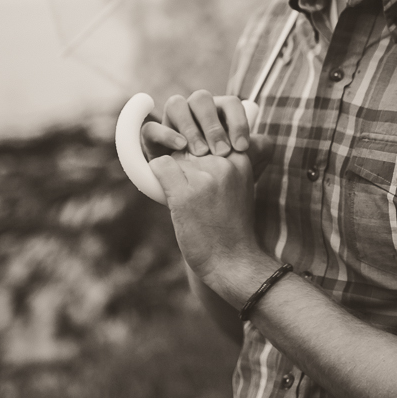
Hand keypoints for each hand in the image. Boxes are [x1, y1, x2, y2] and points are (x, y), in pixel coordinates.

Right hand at [141, 90, 271, 177]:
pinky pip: (151, 128)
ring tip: (201, 152)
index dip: (238, 121)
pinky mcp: (152, 141)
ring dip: (190, 126)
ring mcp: (171, 124)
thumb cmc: (225, 184)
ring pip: (176, 104)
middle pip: (202, 99)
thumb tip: (265, 141)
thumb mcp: (243, 169)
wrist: (202, 210)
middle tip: (222, 152)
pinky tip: (179, 148)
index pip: (230, 104)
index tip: (242, 147)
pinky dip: (165, 133)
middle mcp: (194, 114)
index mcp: (219, 115)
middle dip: (213, 125)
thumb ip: (257, 152)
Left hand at [149, 148, 261, 294]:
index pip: (209, 136)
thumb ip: (224, 164)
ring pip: (175, 155)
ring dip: (173, 174)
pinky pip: (160, 165)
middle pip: (190, 144)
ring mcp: (204, 177)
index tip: (204, 175)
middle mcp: (223, 163)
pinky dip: (157, 177)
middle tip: (196, 194)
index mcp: (240, 159)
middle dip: (186, 164)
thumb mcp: (239, 186)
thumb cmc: (232, 226)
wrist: (233, 261)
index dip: (201, 155)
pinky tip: (170, 196)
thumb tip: (193, 145)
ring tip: (187, 199)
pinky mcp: (184, 193)